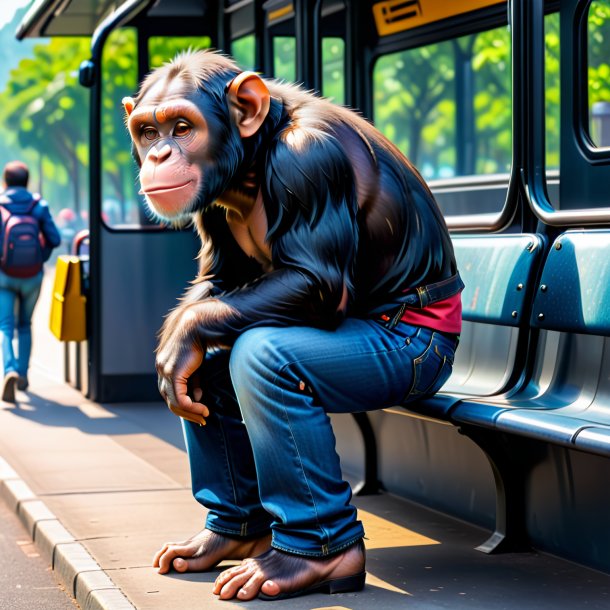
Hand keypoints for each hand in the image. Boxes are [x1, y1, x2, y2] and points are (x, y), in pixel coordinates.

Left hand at [156, 305, 208, 424]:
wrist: (197, 325)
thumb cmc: (199, 341)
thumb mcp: (196, 366)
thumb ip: (194, 382)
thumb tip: (197, 398)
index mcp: (165, 369)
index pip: (171, 394)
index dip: (185, 407)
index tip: (200, 412)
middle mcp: (161, 371)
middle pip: (170, 402)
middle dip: (187, 414)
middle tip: (202, 419)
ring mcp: (165, 372)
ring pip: (173, 403)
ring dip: (190, 413)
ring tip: (205, 415)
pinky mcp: (173, 372)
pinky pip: (179, 398)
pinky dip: (191, 406)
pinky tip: (203, 408)